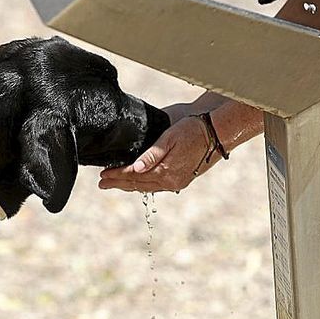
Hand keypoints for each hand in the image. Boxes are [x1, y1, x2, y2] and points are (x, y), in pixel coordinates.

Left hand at [98, 116, 218, 192]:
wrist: (217, 134)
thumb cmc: (192, 131)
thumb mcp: (169, 138)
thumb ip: (151, 155)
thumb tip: (135, 168)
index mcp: (165, 172)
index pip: (134, 176)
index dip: (117, 175)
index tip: (103, 175)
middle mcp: (170, 181)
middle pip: (138, 185)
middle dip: (119, 183)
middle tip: (102, 183)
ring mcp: (177, 182)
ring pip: (147, 187)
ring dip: (130, 186)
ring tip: (116, 184)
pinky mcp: (182, 180)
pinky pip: (158, 186)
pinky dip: (144, 185)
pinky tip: (139, 183)